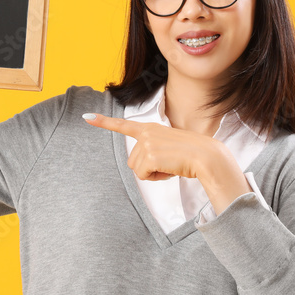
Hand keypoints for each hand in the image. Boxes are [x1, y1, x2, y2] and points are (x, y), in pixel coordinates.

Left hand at [83, 112, 223, 181]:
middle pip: (132, 160)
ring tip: (170, 165)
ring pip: (137, 169)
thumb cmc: (191, 156)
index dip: (104, 122)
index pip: (124, 125)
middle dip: (148, 167)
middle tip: (168, 163)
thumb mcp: (169, 147)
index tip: (87, 117)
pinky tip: (170, 169)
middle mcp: (146, 133)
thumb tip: (143, 164)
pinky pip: (143, 175)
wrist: (207, 157)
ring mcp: (147, 143)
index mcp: (151, 128)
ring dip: (153, 173)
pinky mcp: (150, 155)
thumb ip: (153, 150)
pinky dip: (156, 177)